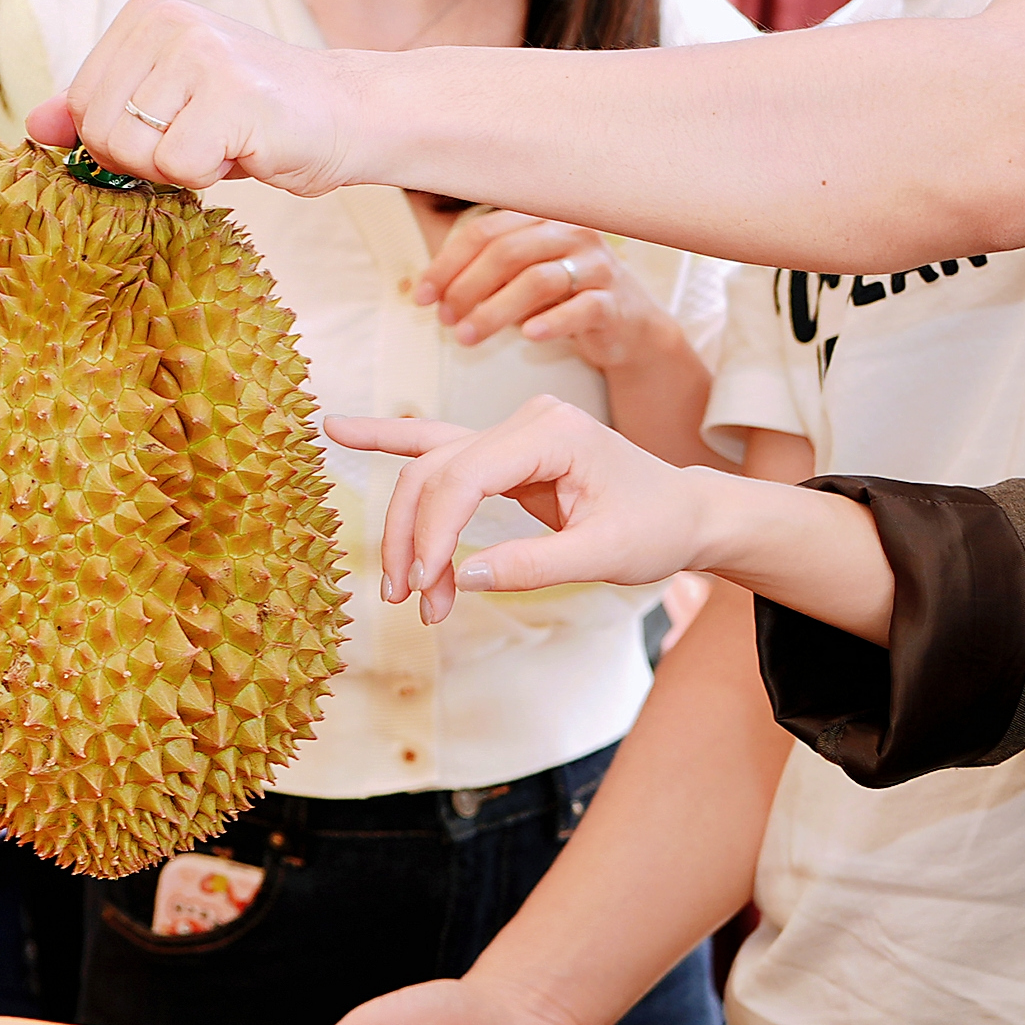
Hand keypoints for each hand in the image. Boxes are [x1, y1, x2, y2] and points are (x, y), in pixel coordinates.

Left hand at [28, 0, 373, 198]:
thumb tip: (33, 124)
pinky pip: (176, 167)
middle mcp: (167, 22)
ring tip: (223, 140)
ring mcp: (199, 53)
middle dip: (146, 158)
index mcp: (144, 14)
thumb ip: (100, 109)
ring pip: (132, 152)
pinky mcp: (231, 94)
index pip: (81, 105)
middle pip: (99, 130)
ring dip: (178, 168)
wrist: (348, 113)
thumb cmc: (255, 115)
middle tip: (203, 138)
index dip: (122, 139)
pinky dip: (209, 176)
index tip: (177, 126)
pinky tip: (244, 147)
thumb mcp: (167, 102)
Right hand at [331, 398, 725, 624]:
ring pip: (429, 470)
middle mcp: (525, 420)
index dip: (435, 532)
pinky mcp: (502, 452)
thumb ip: (535, 565)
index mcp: (553, 431)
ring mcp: (510, 432)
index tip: (427, 587)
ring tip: (402, 591)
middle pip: (436, 471)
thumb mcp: (606, 555)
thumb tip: (463, 579)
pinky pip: (436, 448)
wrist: (684, 512)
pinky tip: (340, 431)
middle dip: (415, 541)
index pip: (466, 474)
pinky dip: (389, 442)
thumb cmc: (656, 527)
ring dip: (408, 531)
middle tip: (414, 604)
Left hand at [417, 209, 674, 368]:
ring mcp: (596, 265)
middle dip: (467, 287)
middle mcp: (570, 233)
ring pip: (538, 280)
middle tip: (445, 320)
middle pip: (508, 252)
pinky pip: (581, 308)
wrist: (626, 325)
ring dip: (495, 311)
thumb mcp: (520, 276)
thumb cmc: (563, 296)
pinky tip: (527, 336)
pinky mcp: (614, 301)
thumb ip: (483, 274)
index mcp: (541, 219)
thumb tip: (431, 292)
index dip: (447, 264)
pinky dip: (552, 321)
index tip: (422, 297)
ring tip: (467, 337)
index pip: (484, 232)